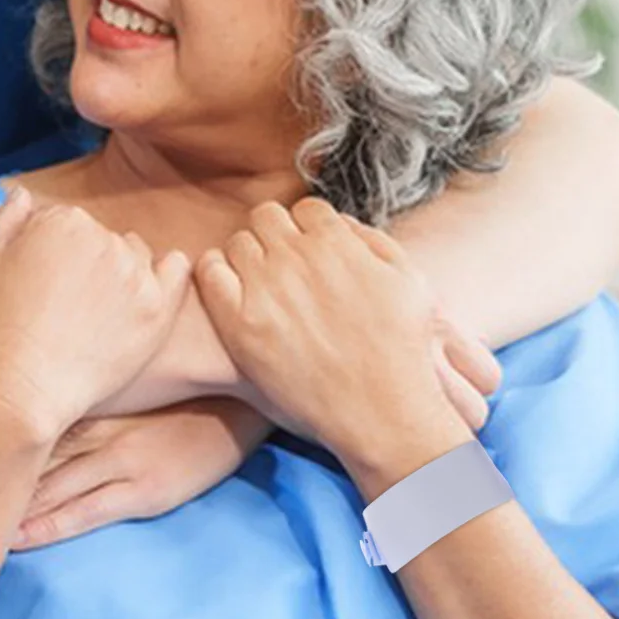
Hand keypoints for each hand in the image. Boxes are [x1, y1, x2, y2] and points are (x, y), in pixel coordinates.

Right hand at [0, 187, 190, 444]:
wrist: (22, 386)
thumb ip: (8, 217)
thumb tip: (26, 194)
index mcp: (65, 219)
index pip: (71, 224)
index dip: (58, 253)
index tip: (50, 282)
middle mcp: (105, 238)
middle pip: (106, 239)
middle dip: (91, 263)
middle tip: (72, 303)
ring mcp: (135, 273)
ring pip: (138, 257)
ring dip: (124, 274)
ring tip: (98, 313)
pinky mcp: (157, 307)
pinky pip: (177, 273)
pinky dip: (169, 274)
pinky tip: (150, 291)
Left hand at [10, 399, 270, 549]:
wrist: (244, 397)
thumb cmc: (189, 379)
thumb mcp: (135, 366)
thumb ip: (91, 374)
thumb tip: (40, 374)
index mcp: (93, 396)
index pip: (26, 416)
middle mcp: (97, 426)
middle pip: (27, 453)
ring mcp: (119, 460)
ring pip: (48, 486)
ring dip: (5, 504)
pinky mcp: (142, 490)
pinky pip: (84, 513)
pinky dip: (46, 526)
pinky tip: (15, 538)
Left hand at [195, 199, 496, 481]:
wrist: (380, 409)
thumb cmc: (401, 348)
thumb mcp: (409, 279)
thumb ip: (373, 241)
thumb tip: (341, 225)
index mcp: (336, 241)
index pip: (305, 209)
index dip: (308, 229)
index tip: (310, 253)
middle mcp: (296, 256)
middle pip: (267, 217)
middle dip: (276, 235)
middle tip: (283, 267)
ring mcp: (264, 288)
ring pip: (238, 241)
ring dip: (248, 255)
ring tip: (260, 284)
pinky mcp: (239, 323)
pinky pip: (210, 272)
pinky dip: (215, 271)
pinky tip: (230, 287)